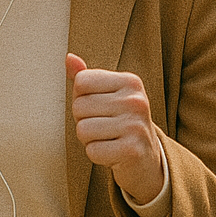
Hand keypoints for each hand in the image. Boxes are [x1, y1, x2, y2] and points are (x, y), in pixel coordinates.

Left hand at [66, 53, 164, 204]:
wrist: (146, 158)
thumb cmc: (120, 123)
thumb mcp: (106, 96)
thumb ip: (86, 78)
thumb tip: (69, 57)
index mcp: (130, 82)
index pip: (81, 82)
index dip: (82, 98)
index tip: (99, 108)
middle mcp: (136, 100)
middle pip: (79, 106)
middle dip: (84, 120)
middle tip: (104, 127)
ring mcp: (136, 125)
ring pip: (82, 130)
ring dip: (89, 140)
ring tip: (108, 139)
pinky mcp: (132, 150)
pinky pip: (92, 151)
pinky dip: (97, 155)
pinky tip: (113, 153)